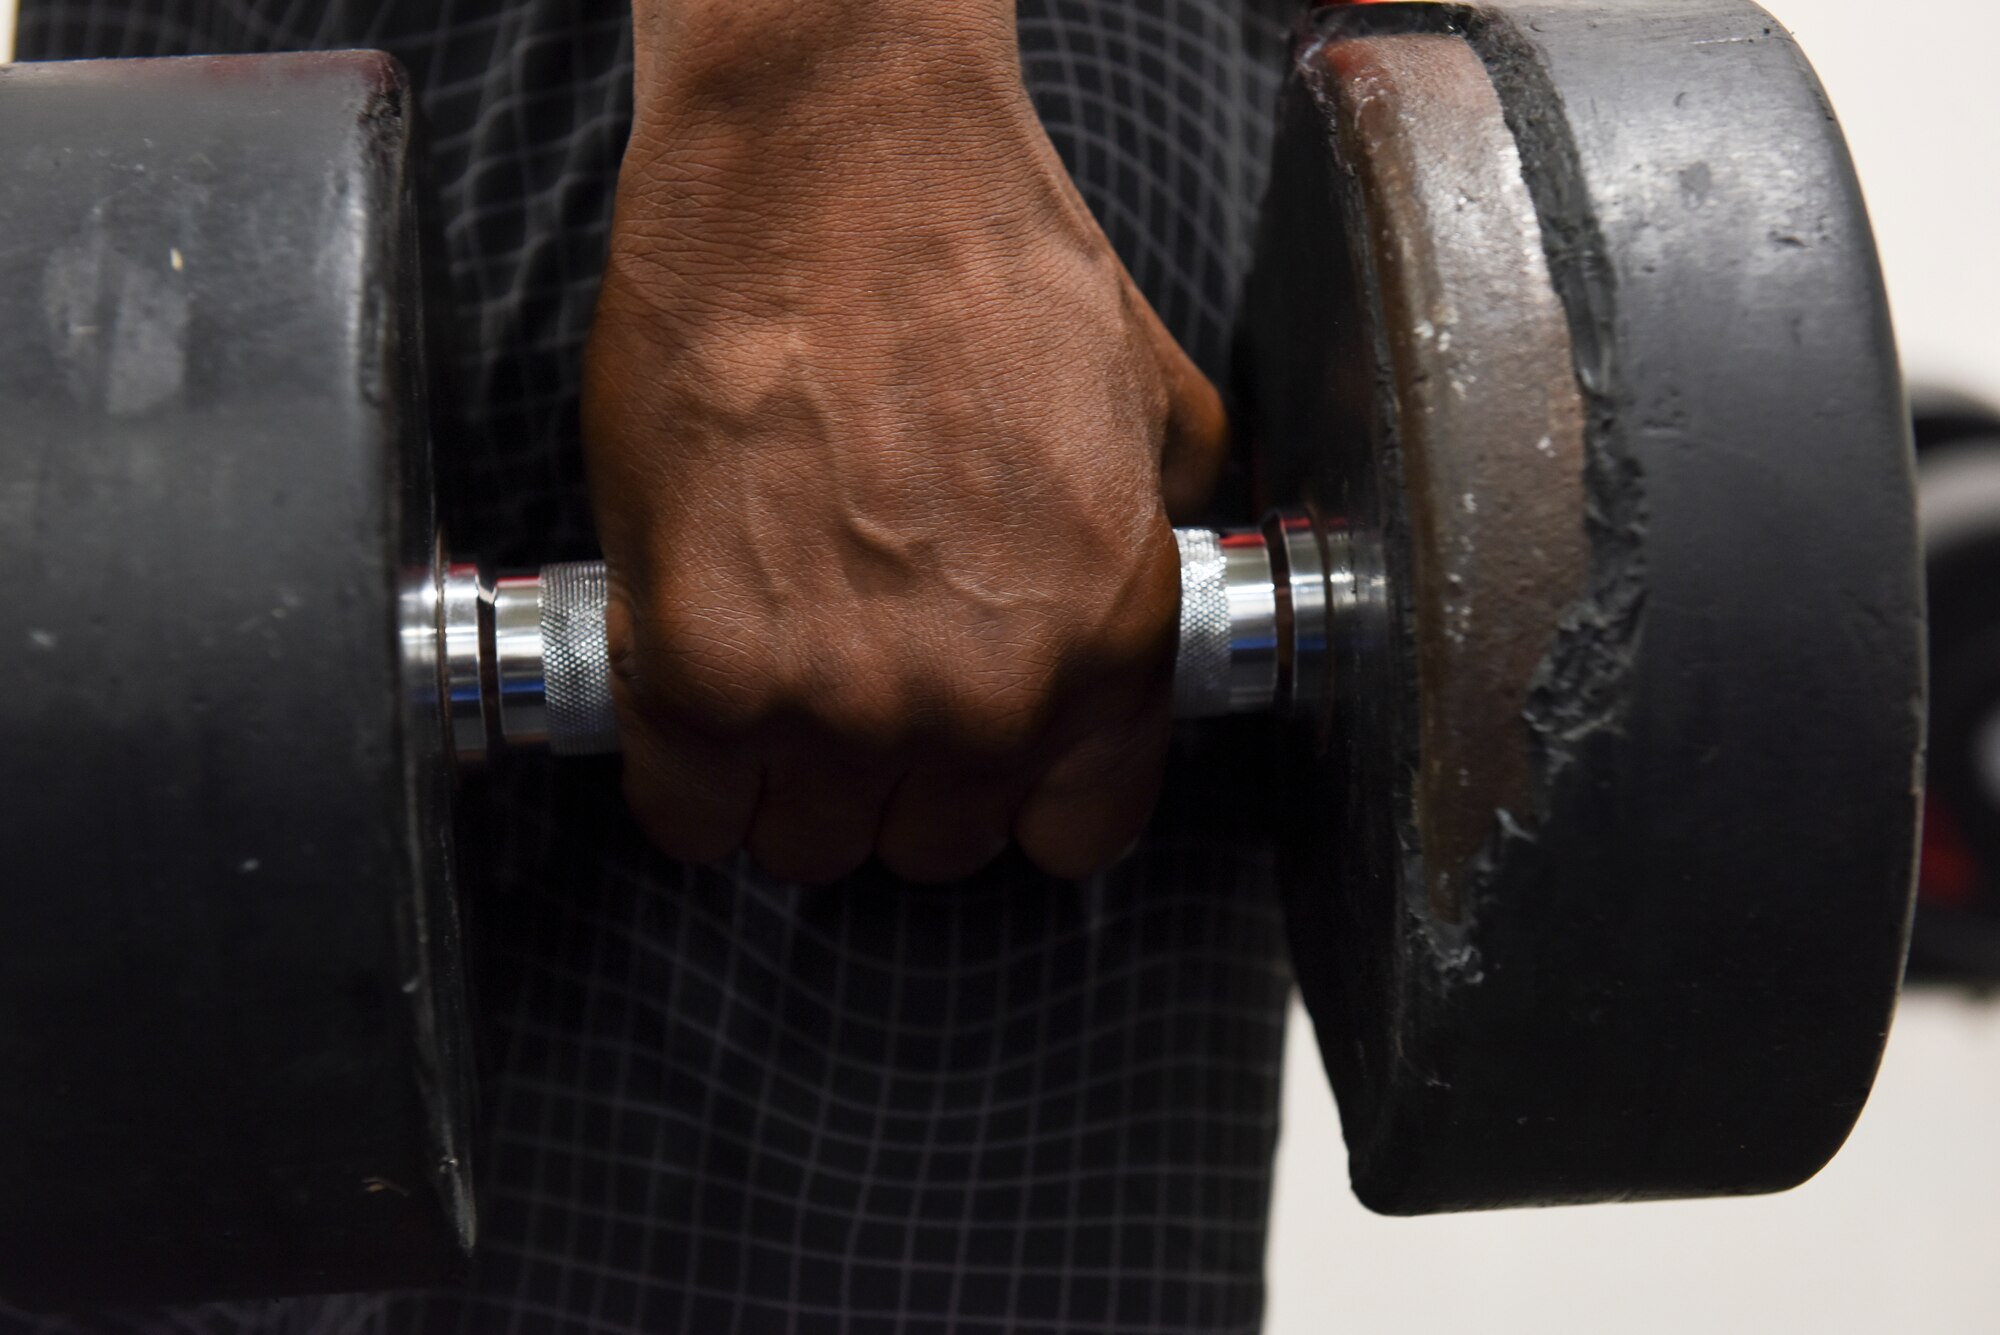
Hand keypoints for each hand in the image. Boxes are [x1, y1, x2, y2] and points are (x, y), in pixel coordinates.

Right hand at [582, 1, 1225, 882]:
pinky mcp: (699, 666)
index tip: (978, 754)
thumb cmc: (980, 257)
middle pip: (926, 846)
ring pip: (804, 843)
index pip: (1072, 835)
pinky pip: (687, 810)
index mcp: (1106, 646)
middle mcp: (984, 698)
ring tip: (775, 675)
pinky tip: (694, 690)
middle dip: (897, 779)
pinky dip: (686, 774)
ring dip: (787, 779)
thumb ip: (1160, 537)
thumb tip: (1152, 586)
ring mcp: (838, 695)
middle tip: (858, 683)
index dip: (1018, 794)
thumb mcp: (1151, 405)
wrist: (833, 160)